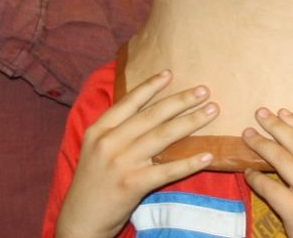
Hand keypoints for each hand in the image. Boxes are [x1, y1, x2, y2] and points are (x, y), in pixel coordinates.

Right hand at [56, 70, 218, 237]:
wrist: (80, 220)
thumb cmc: (92, 182)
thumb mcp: (95, 149)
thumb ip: (116, 130)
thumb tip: (148, 111)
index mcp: (99, 130)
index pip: (129, 101)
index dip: (150, 86)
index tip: (170, 73)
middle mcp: (109, 142)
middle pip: (152, 115)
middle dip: (181, 100)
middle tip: (204, 90)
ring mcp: (121, 163)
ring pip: (163, 136)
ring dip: (191, 122)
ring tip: (211, 111)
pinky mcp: (133, 184)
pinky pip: (167, 170)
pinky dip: (189, 162)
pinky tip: (206, 155)